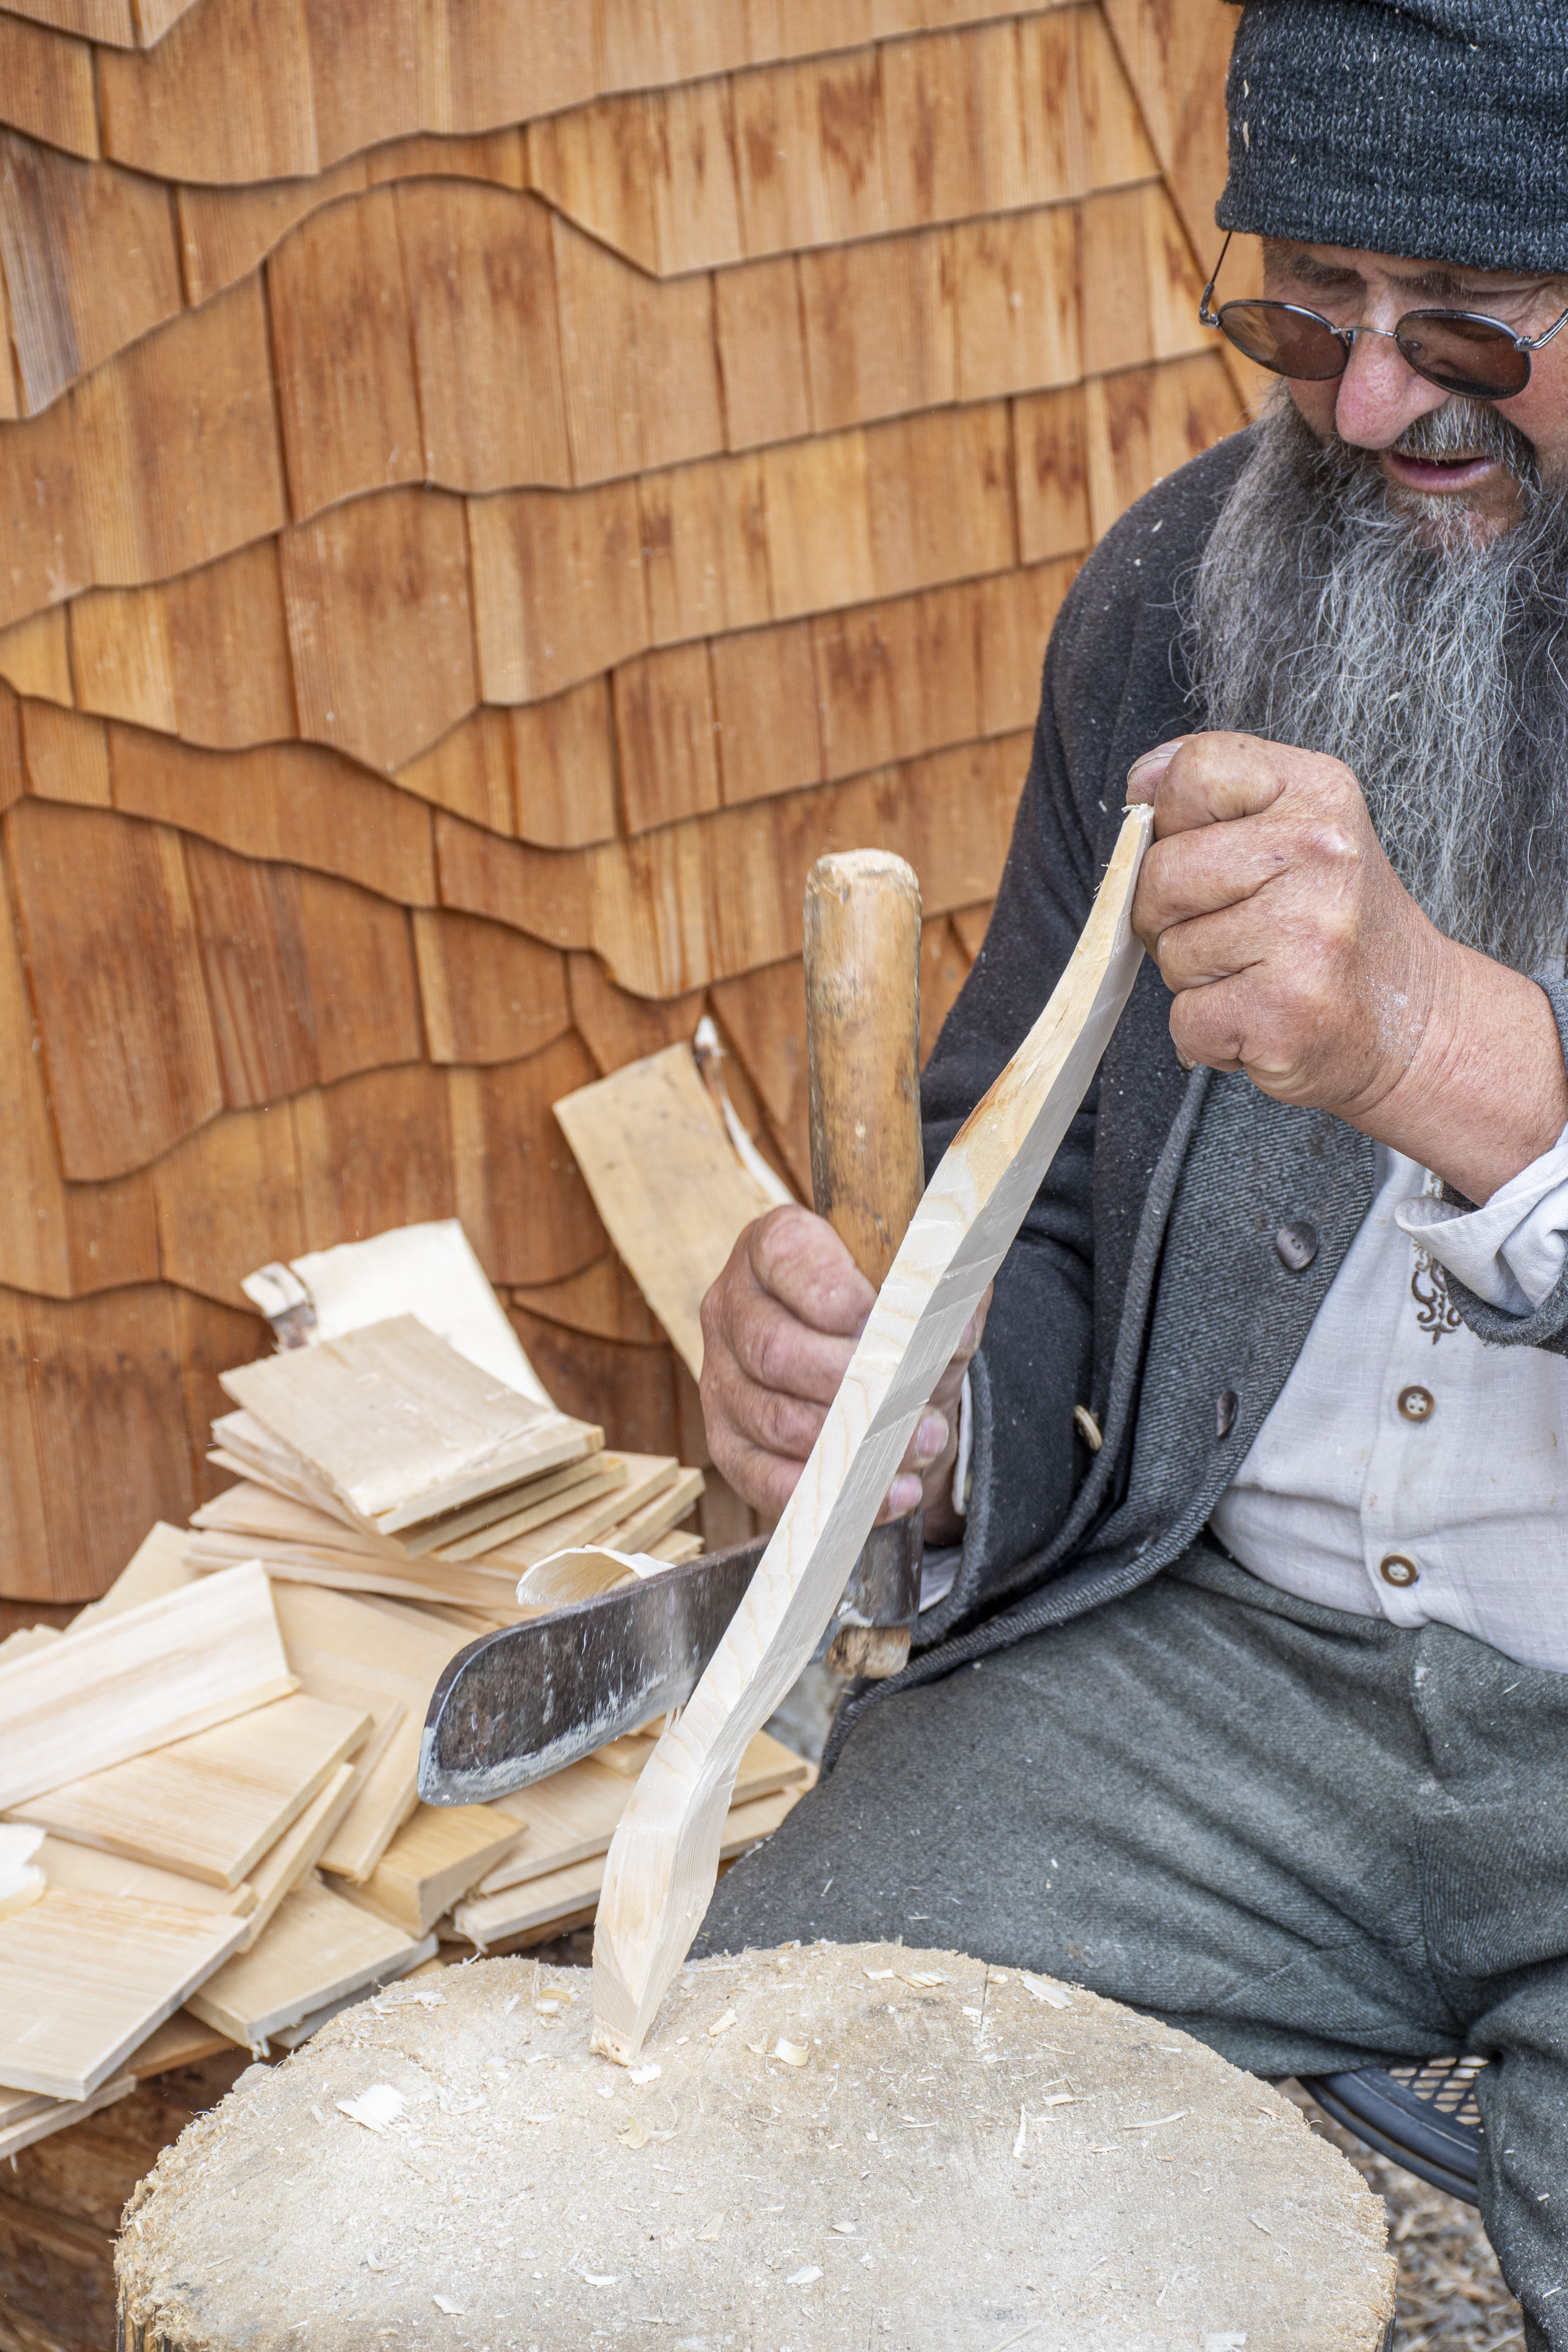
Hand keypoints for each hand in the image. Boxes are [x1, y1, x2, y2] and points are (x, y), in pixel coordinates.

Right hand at [699, 1205, 988, 1541]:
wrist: (876, 1369)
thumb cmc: (894, 1314)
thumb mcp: (928, 1287)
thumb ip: (947, 1286)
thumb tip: (956, 1326)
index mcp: (772, 1246)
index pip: (787, 1255)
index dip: (838, 1292)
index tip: (892, 1323)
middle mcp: (731, 1307)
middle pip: (776, 1350)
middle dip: (857, 1385)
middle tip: (917, 1401)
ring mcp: (720, 1378)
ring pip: (776, 1420)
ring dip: (855, 1443)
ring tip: (922, 1444)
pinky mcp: (728, 1443)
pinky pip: (766, 1480)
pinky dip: (833, 1493)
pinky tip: (890, 1491)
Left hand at [1126, 732, 1567, 1202]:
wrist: (1414, 1020)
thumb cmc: (1336, 927)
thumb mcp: (1298, 830)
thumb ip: (1217, 799)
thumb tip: (1143, 786)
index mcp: (1317, 792)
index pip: (1196, 769)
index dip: (1172, 817)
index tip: (1199, 848)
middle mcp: (1320, 853)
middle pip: (1163, 872)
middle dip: (1169, 913)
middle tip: (1229, 931)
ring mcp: (1306, 934)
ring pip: (1171, 952)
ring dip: (1195, 977)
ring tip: (1257, 974)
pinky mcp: (1285, 1011)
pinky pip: (1186, 1019)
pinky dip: (1208, 1033)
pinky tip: (1259, 1016)